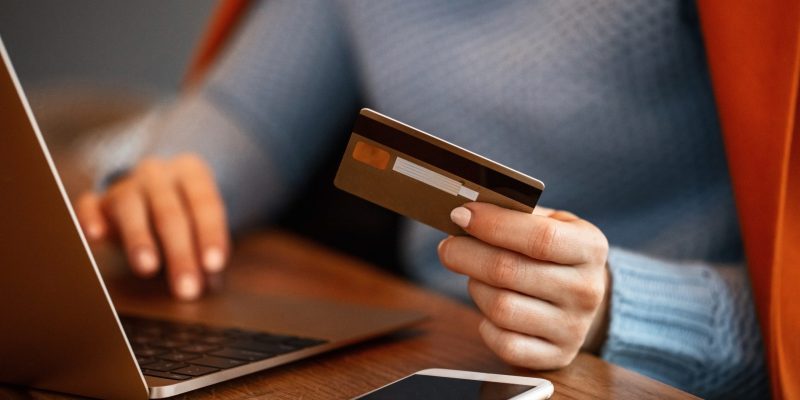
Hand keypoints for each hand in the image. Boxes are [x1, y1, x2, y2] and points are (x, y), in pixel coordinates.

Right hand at [75, 154, 229, 300]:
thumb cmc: (186, 212)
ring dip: (139, 239)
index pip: (205, 203)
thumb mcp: (201, 222)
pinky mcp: (97, 200)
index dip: (210, 234)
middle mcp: (157, 174)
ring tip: (148, 268)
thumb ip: (205, 249)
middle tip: (187, 289)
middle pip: (169, 213)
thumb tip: (209, 283)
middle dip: (179, 253)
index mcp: (191, 172)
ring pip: (130, 207)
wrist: (151, 190)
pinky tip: (95, 237)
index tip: (214, 266)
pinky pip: (89, 206)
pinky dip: (90, 219)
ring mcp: (125, 184)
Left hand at [438, 202, 609, 368]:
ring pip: (501, 308)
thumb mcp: (551, 223)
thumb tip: (466, 214)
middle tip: (448, 247)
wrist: (582, 296)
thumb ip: (515, 215)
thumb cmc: (555, 253)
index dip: (493, 225)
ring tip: (475, 277)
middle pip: (509, 271)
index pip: (540, 237)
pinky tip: (489, 310)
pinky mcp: (557, 356)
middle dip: (466, 255)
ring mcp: (573, 327)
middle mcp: (587, 289)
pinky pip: (505, 343)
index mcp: (590, 247)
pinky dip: (486, 325)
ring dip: (476, 288)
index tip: (460, 215)